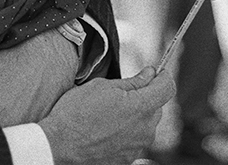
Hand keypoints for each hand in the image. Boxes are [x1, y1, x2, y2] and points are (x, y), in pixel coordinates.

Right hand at [39, 67, 174, 164]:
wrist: (59, 145)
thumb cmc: (76, 113)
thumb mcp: (102, 87)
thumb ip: (132, 82)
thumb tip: (149, 74)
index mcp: (141, 107)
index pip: (167, 88)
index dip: (163, 76)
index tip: (156, 72)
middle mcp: (145, 129)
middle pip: (157, 106)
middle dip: (146, 96)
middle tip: (122, 92)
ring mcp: (138, 147)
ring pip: (146, 124)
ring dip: (136, 115)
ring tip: (109, 113)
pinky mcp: (128, 158)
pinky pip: (135, 139)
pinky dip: (127, 131)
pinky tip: (107, 128)